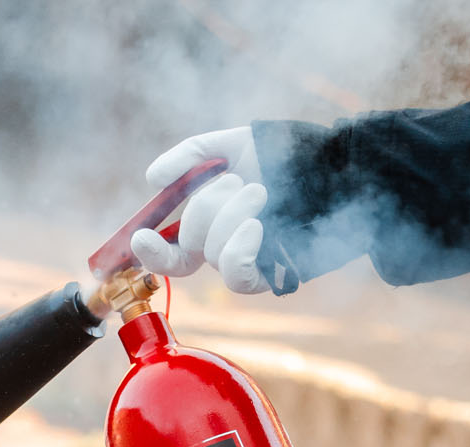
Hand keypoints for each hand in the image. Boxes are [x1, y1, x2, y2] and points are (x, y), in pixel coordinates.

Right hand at [131, 127, 269, 294]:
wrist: (328, 167)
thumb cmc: (282, 156)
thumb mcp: (231, 146)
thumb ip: (189, 155)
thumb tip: (152, 179)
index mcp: (207, 226)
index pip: (168, 252)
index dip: (150, 251)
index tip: (141, 236)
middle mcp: (220, 249)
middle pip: (188, 244)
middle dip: (206, 206)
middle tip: (237, 181)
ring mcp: (243, 264)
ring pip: (210, 252)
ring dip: (230, 214)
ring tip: (259, 191)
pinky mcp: (266, 276)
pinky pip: (234, 274)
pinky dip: (238, 247)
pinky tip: (256, 224)